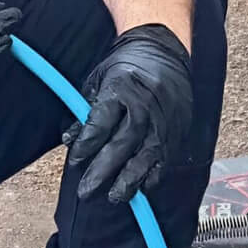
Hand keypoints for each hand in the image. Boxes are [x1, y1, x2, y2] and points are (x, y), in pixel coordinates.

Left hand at [63, 23, 192, 203]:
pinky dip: (154, 175)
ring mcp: (163, 120)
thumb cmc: (127, 65)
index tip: (74, 161)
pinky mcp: (176, 129)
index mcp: (121, 89)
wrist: (165, 51)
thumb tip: (70, 140)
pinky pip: (165, 158)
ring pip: (146, 155)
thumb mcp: (99, 79)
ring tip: (115, 197)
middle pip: (122, 144)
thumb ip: (86, 110)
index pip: (101, 123)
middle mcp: (144, 106)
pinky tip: (142, 187)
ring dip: (129, 179)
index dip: (86, 145)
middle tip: (86, 190)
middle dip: (103, 170)